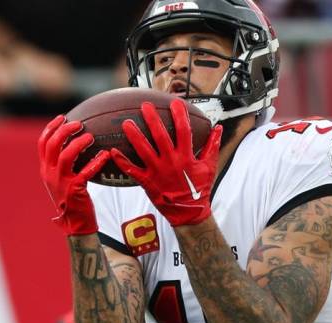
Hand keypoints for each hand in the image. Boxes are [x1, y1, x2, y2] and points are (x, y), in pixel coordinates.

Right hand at [38, 115, 109, 234]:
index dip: (51, 128)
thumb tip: (76, 142)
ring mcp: (61, 182)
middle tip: (79, 124)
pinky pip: (86, 172)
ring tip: (91, 137)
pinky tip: (105, 155)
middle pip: (53, 145)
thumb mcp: (62, 180)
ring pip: (66, 156)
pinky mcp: (74, 190)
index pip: (43, 143)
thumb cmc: (73, 199)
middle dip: (65, 130)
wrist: (75, 223)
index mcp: (45, 169)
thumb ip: (65, 163)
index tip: (62, 117)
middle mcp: (49, 174)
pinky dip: (96, 161)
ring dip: (79, 143)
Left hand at [110, 99, 222, 226]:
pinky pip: (133, 170)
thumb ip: (212, 146)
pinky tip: (113, 151)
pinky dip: (122, 161)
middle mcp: (171, 162)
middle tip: (145, 106)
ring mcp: (158, 171)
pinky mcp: (148, 181)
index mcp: (186, 156)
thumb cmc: (199, 188)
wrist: (189, 212)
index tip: (175, 102)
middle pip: (160, 136)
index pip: (184, 130)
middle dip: (152, 119)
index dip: (180, 115)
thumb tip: (218, 128)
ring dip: (134, 136)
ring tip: (126, 122)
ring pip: (144, 150)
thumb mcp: (210, 166)